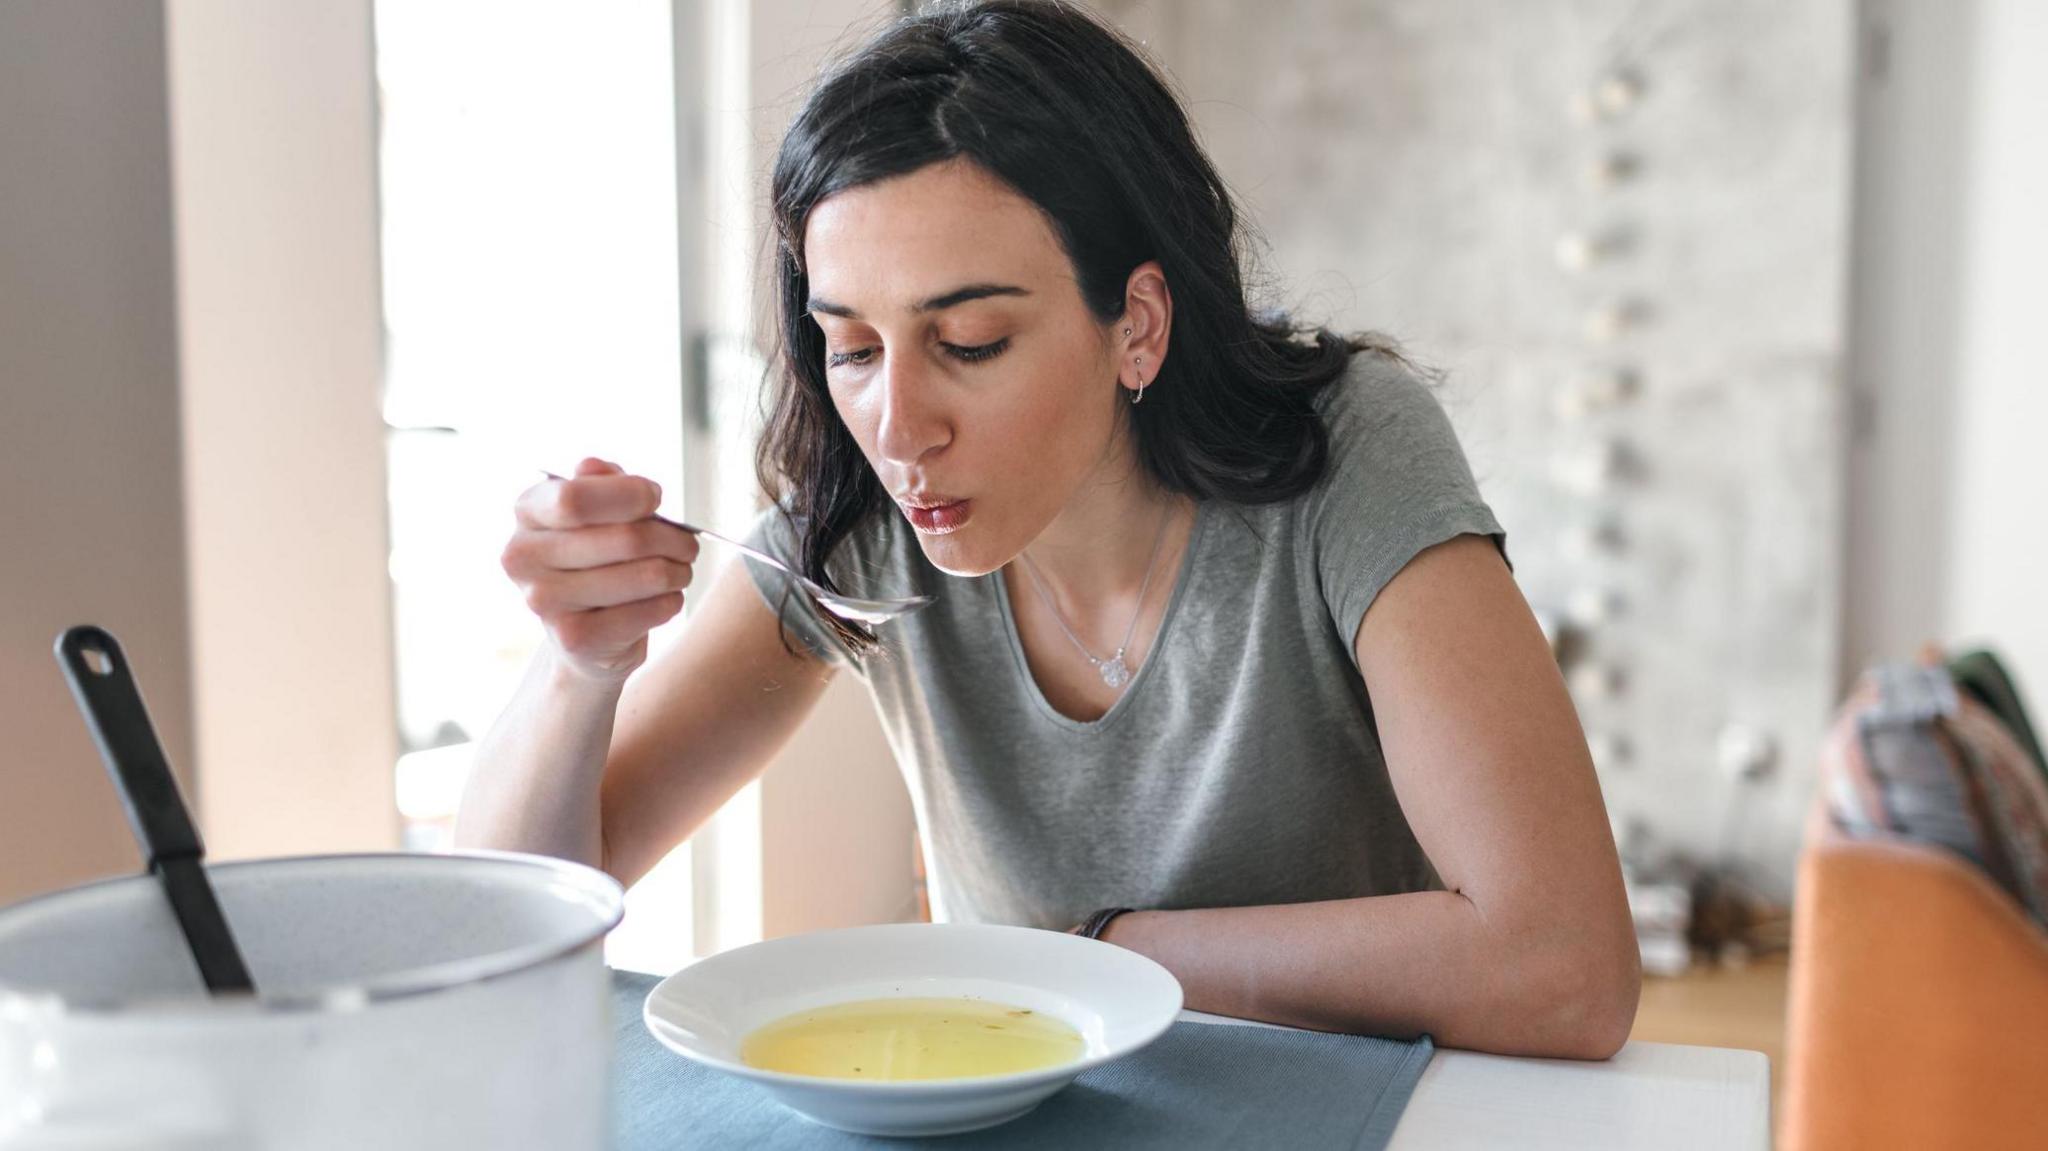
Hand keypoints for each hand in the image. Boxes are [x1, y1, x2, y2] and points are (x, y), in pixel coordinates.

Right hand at [502, 457, 699, 685]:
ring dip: (678, 571)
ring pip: (646, 576)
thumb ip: (600, 483)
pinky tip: (665, 599)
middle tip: (687, 545)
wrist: (586, 636)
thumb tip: (594, 466)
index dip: (629, 495)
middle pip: (625, 539)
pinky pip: (650, 611)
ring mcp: (543, 602)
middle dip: (672, 539)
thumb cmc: (598, 558)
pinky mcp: (574, 638)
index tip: (656, 498)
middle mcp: (523, 557)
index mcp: (528, 513)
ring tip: (679, 571)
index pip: (576, 499)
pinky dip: (671, 602)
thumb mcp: (598, 511)